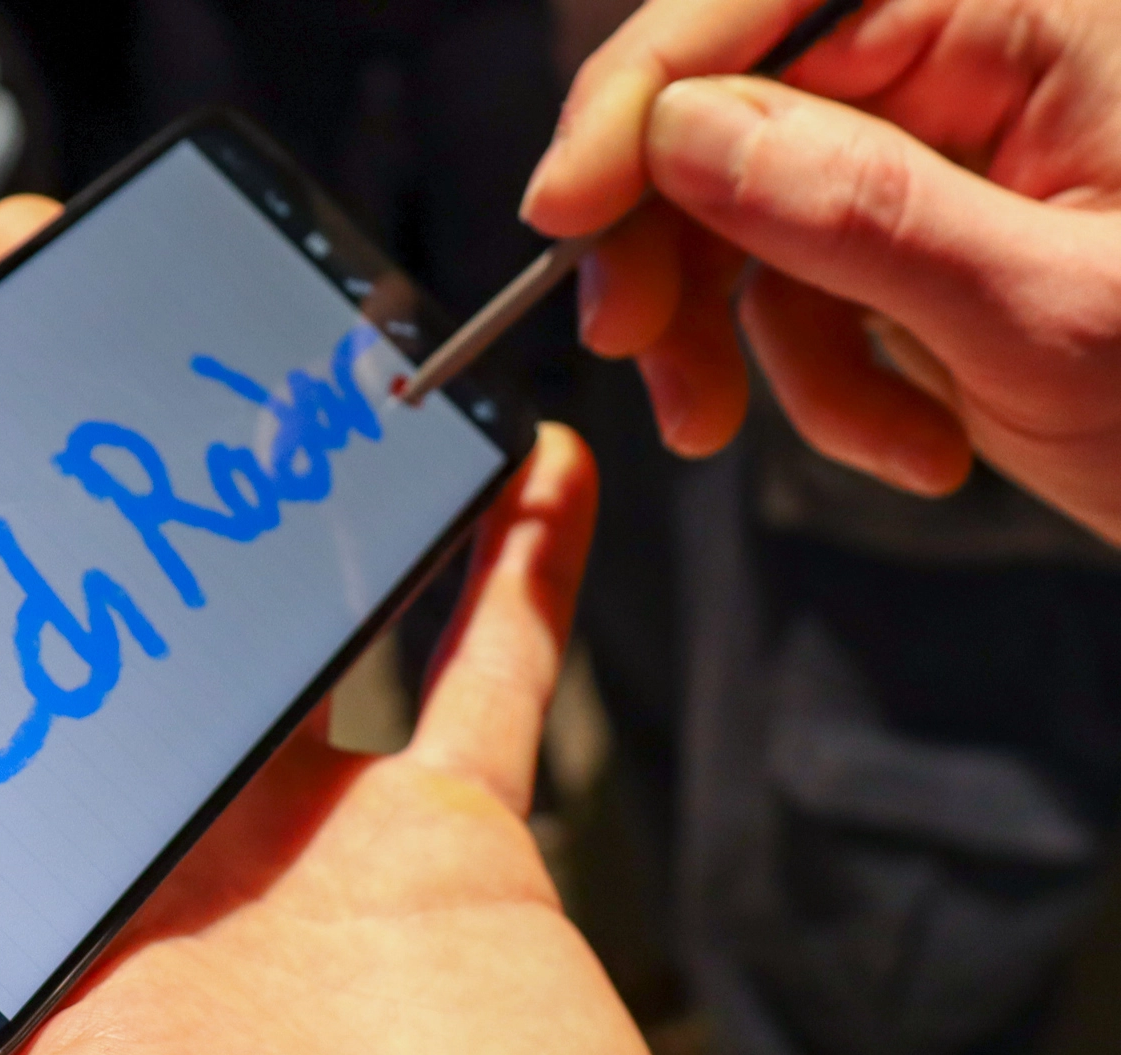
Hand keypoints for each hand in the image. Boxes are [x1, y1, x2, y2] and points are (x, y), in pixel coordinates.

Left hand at [0, 197, 671, 1054]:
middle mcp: (123, 866)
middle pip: (55, 596)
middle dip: (22, 423)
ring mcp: (285, 853)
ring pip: (257, 608)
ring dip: (244, 460)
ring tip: (202, 316)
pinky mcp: (445, 861)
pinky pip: (490, 683)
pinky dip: (513, 572)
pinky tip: (518, 463)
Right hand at [524, 0, 1120, 542]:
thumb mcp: (1055, 315)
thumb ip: (862, 213)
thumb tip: (682, 138)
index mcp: (1031, 7)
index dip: (645, 90)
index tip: (566, 209)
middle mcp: (979, 48)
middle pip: (732, 104)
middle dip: (677, 242)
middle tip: (645, 355)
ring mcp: (945, 142)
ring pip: (745, 207)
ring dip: (753, 341)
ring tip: (862, 443)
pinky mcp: (921, 226)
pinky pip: (797, 283)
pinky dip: (820, 377)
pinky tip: (912, 443)